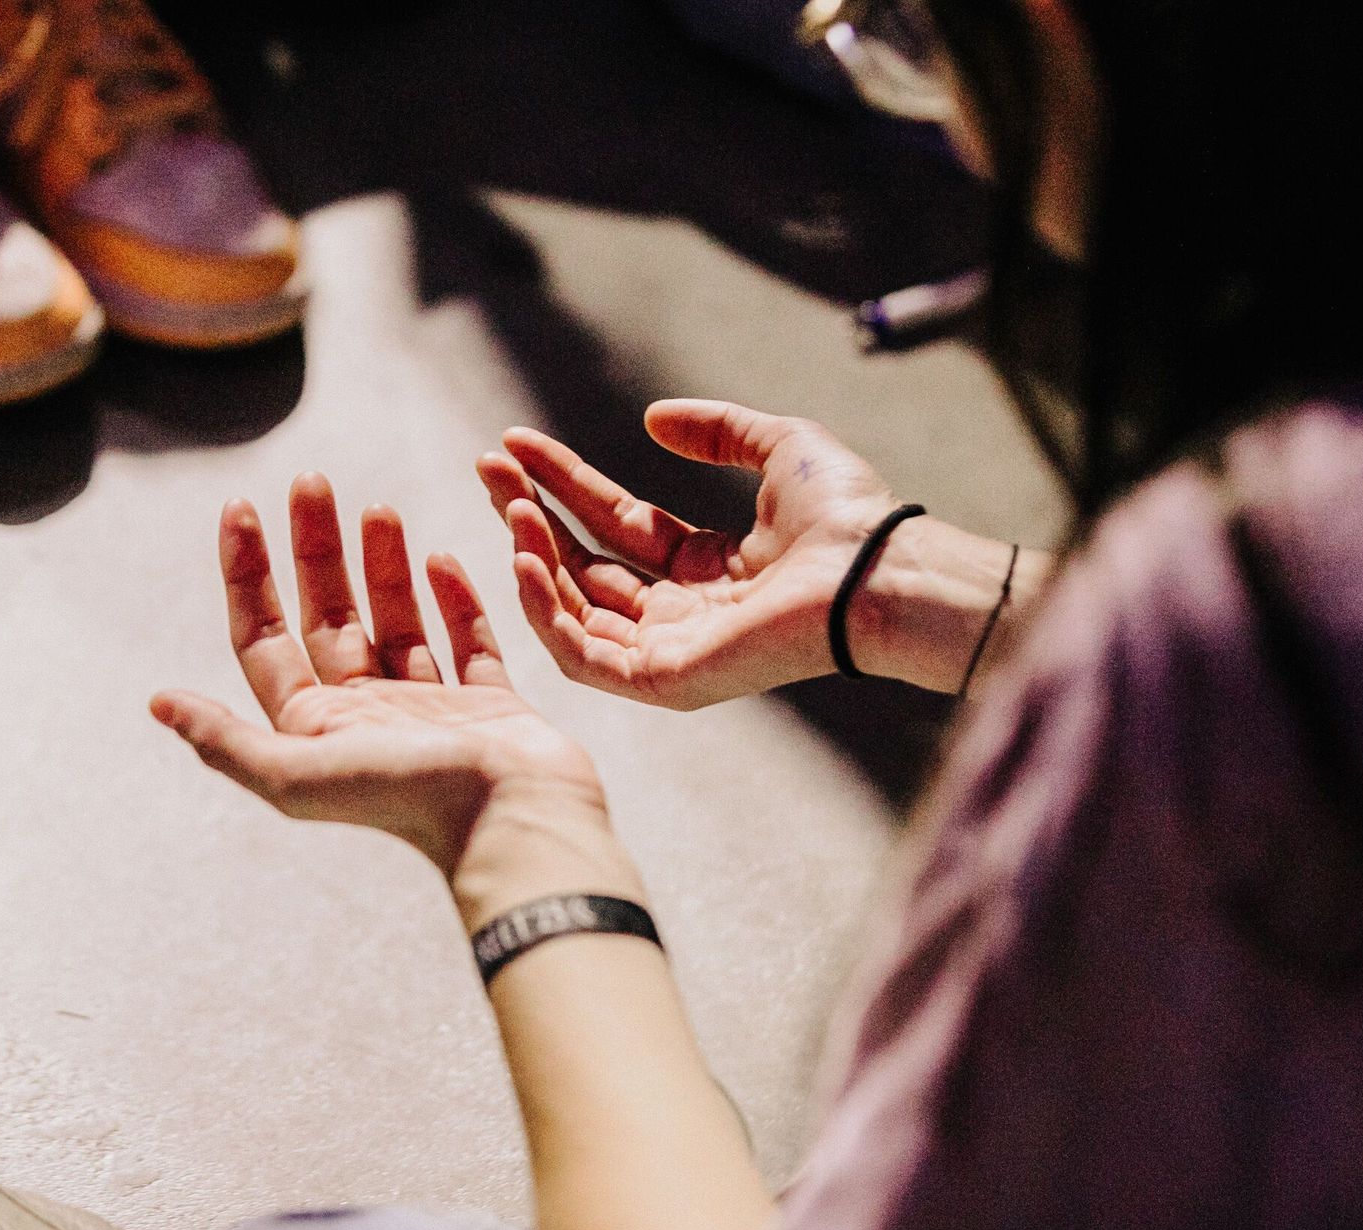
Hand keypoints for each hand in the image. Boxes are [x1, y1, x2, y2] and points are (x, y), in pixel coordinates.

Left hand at [151, 476, 615, 898]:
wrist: (516, 823)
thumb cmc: (410, 800)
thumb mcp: (298, 773)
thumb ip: (226, 739)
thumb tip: (157, 703)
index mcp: (316, 729)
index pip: (266, 638)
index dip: (246, 574)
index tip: (240, 507)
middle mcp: (367, 716)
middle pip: (329, 617)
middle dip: (315, 548)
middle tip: (311, 481)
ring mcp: (431, 711)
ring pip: (397, 622)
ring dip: (382, 565)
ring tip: (378, 506)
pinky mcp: (491, 707)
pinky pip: (468, 641)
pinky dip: (454, 599)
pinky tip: (439, 558)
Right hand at [476, 399, 901, 708]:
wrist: (875, 570)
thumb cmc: (846, 516)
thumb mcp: (777, 446)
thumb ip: (717, 430)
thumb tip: (651, 418)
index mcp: (707, 569)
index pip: (615, 524)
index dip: (563, 483)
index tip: (514, 444)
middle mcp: (683, 613)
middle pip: (584, 564)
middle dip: (531, 513)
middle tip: (487, 465)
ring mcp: (672, 651)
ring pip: (575, 608)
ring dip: (533, 554)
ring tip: (507, 502)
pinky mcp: (667, 679)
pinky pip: (586, 654)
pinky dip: (546, 610)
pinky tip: (523, 557)